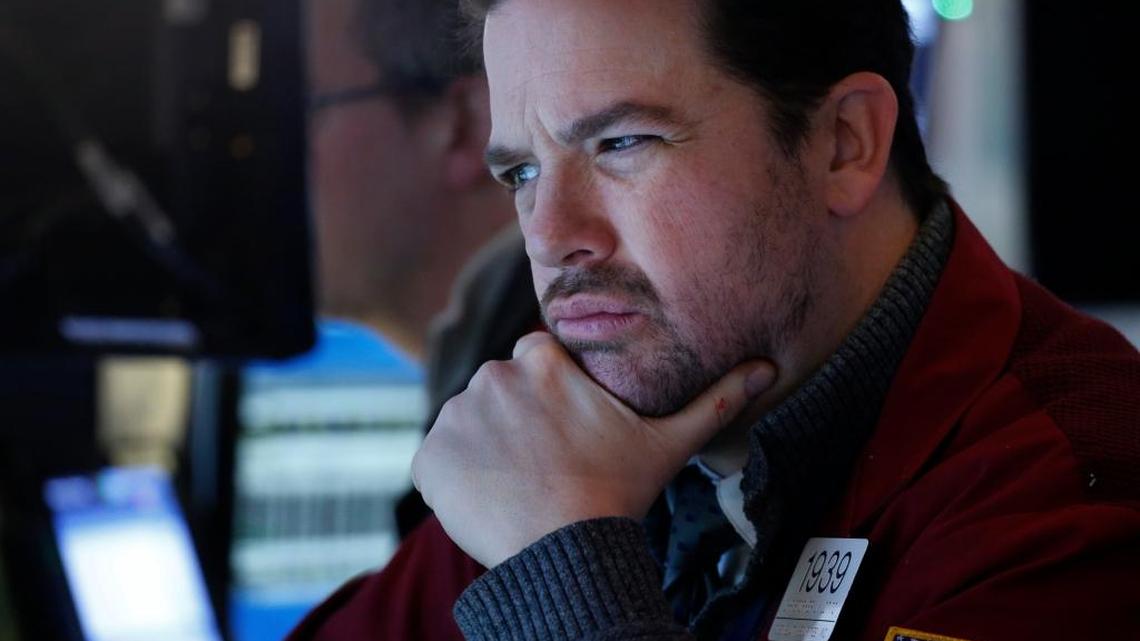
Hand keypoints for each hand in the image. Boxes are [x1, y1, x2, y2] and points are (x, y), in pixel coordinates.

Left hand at [411, 331, 776, 567]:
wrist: (565, 554)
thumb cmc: (618, 495)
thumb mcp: (669, 443)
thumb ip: (714, 400)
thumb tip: (768, 368)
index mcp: (542, 360)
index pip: (537, 360)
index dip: (550, 395)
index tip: (564, 430)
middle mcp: (492, 377)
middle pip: (500, 390)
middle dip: (516, 420)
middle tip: (545, 464)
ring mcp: (455, 418)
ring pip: (469, 424)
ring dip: (486, 448)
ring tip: (520, 486)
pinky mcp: (428, 459)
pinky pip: (438, 460)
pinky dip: (456, 478)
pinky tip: (491, 500)